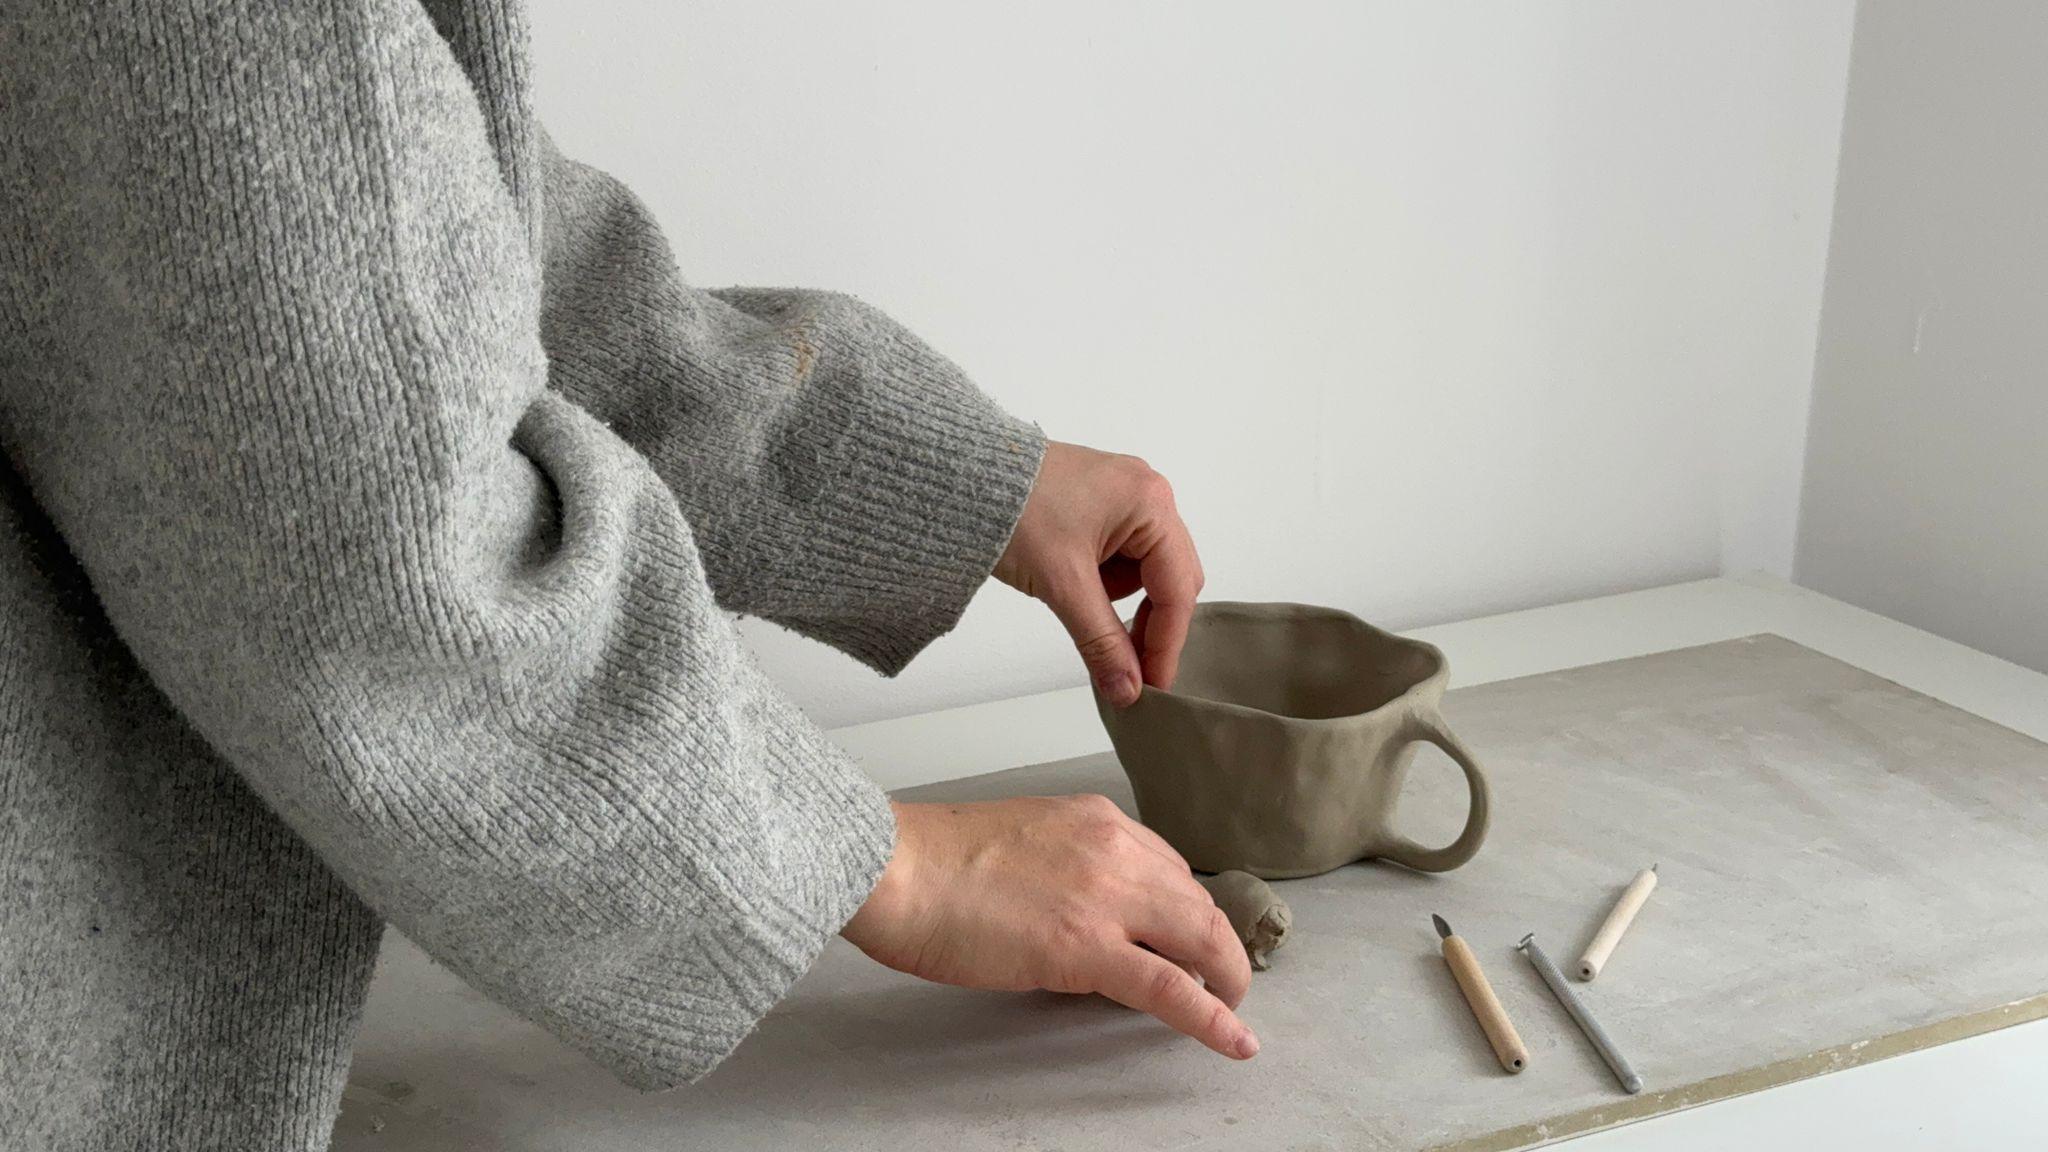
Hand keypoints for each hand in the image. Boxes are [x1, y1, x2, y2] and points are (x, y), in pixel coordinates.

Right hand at [842, 796, 1258, 1058]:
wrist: (894, 868)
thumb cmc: (930, 861)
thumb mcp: (1017, 842)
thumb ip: (1060, 866)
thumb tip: (1074, 912)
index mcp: (1093, 820)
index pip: (1167, 865)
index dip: (1183, 908)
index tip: (1185, 934)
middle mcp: (1114, 849)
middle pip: (1195, 901)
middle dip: (1216, 944)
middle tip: (1220, 977)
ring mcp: (1106, 898)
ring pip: (1200, 939)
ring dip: (1226, 977)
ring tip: (1232, 1007)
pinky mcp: (1089, 949)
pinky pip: (1172, 988)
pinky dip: (1212, 1018)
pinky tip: (1235, 1041)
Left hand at [997, 442, 1203, 706]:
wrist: (960, 477)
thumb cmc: (1012, 509)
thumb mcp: (1063, 584)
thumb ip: (1101, 641)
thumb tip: (1127, 688)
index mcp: (1151, 503)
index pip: (1177, 589)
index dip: (1166, 643)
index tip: (1153, 685)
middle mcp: (1147, 494)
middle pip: (1171, 579)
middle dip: (1147, 622)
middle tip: (1124, 664)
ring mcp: (1124, 498)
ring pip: (1145, 572)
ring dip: (1117, 599)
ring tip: (1073, 596)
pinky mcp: (1100, 506)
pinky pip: (1120, 557)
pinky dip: (1100, 581)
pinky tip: (1070, 579)